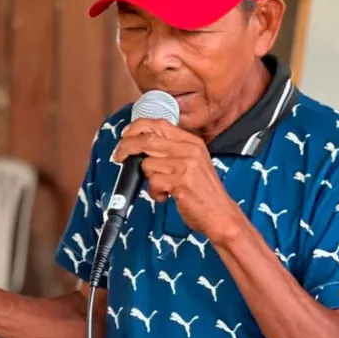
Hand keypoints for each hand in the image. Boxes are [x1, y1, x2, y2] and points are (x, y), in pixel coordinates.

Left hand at [112, 118, 242, 240]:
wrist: (220, 214)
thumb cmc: (202, 190)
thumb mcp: (192, 162)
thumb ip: (171, 150)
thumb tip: (141, 143)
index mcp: (192, 142)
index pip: (159, 124)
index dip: (136, 127)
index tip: (125, 135)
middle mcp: (190, 149)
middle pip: (146, 140)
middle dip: (126, 148)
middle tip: (118, 157)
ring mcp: (186, 165)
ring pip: (147, 163)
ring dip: (147, 178)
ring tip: (161, 187)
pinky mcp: (181, 182)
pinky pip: (153, 182)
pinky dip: (155, 193)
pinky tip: (166, 196)